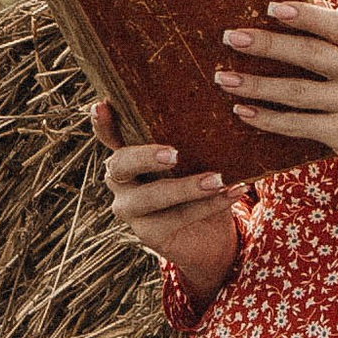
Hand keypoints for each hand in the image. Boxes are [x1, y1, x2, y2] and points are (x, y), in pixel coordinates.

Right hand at [94, 97, 242, 302]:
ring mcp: (130, 209)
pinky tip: (234, 191)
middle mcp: (121, 180)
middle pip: (121, 164)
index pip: (109, 135)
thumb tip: (213, 104)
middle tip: (174, 153)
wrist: (211, 234)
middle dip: (145, 157)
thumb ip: (189, 135)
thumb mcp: (196, 155)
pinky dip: (209, 204)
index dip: (102, 122)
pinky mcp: (148, 234)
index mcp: (128, 154)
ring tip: (218, 179)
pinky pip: (177, 217)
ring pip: (149, 196)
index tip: (102, 104)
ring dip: (185, 187)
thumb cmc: (200, 180)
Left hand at [217, 7, 337, 223]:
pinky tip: (244, 112)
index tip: (269, 7)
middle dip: (266, 44)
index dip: (303, 14)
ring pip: (296, 91)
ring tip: (225, 78)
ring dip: (256, 84)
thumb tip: (299, 24)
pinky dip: (268, 119)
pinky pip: (298, 124)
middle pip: (310, 53)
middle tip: (232, 37)